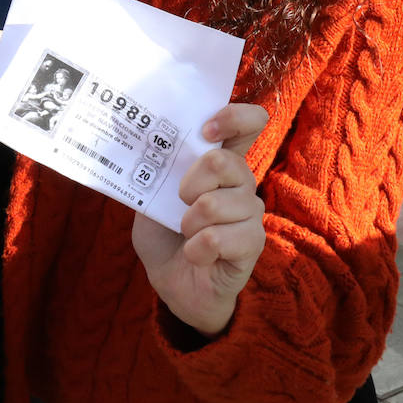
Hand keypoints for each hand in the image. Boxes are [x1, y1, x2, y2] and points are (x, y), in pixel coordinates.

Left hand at [131, 103, 268, 336]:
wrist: (174, 285)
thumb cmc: (165, 236)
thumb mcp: (150, 197)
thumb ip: (155, 170)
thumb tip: (149, 143)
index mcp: (221, 162)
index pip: (249, 123)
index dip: (233, 117)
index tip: (206, 131)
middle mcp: (242, 182)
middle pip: (225, 162)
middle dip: (190, 184)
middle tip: (180, 202)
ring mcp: (251, 212)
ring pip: (217, 203)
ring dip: (189, 223)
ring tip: (186, 234)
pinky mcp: (253, 243)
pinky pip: (220, 238)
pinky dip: (197, 249)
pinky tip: (197, 255)